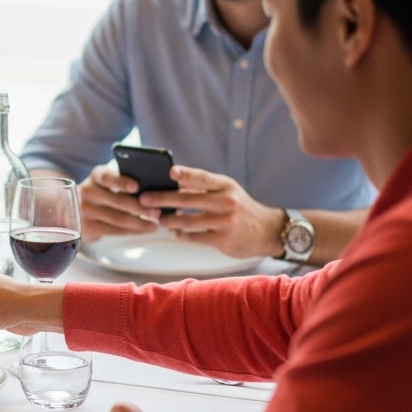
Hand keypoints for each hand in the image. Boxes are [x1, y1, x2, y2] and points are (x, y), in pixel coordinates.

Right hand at [79, 164, 160, 241]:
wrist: (76, 209)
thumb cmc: (103, 192)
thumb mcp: (107, 181)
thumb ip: (124, 180)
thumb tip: (152, 186)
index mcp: (95, 176)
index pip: (106, 177)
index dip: (121, 181)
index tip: (136, 187)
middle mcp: (87, 192)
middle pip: (116, 201)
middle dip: (139, 207)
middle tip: (157, 211)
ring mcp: (86, 211)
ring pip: (118, 218)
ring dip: (139, 222)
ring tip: (155, 224)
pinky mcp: (88, 228)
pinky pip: (115, 230)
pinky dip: (132, 231)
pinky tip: (144, 230)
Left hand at [139, 166, 283, 258]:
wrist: (266, 231)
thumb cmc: (239, 208)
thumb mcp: (227, 191)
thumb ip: (204, 187)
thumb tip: (172, 183)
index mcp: (225, 186)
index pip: (202, 178)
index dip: (185, 174)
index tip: (169, 172)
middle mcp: (226, 202)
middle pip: (187, 199)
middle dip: (162, 199)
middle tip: (144, 199)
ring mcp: (224, 221)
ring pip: (187, 220)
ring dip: (168, 220)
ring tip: (159, 219)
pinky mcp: (222, 239)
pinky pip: (193, 236)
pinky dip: (180, 234)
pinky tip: (174, 231)